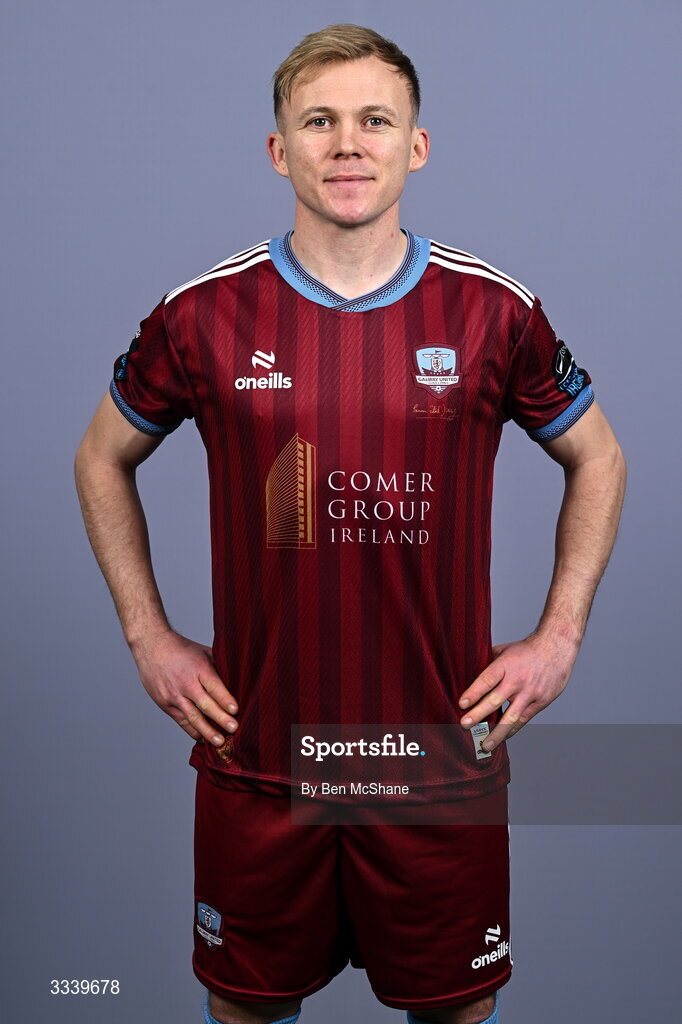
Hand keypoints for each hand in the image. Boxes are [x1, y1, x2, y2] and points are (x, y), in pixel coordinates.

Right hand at [131, 628, 238, 746]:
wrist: (151, 647)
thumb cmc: (182, 649)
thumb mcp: (203, 652)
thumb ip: (218, 667)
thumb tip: (237, 681)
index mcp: (198, 668)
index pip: (213, 686)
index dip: (224, 699)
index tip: (235, 710)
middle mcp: (186, 683)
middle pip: (205, 705)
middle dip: (220, 719)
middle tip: (234, 729)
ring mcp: (174, 695)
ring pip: (192, 717)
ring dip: (207, 732)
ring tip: (220, 742)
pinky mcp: (165, 704)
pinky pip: (181, 721)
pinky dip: (193, 731)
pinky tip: (203, 739)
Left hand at [457, 631, 579, 752]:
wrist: (556, 648)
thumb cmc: (527, 650)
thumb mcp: (505, 650)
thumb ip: (488, 662)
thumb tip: (468, 673)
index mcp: (506, 665)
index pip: (487, 680)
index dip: (474, 692)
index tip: (462, 704)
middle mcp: (517, 680)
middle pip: (495, 700)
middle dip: (478, 715)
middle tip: (465, 725)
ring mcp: (529, 693)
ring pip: (511, 717)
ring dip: (497, 733)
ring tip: (485, 745)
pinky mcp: (540, 702)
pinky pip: (523, 719)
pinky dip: (512, 730)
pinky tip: (502, 737)